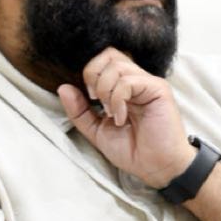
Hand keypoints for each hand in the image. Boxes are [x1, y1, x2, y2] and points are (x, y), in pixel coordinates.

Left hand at [57, 47, 195, 187]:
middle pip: (108, 54)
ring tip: (111, 113)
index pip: (102, 59)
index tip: (89, 99)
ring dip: (105, 90)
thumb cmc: (131, 149)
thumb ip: (79, 111)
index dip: (89, 73)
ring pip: (117, 66)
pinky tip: (121, 118)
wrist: (155, 167)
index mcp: (122, 86)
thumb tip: (63, 88)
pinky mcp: (158, 89)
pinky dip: (117, 99)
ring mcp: (147, 83)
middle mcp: (135, 80)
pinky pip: (128, 81)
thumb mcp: (96, 130)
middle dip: (93, 75)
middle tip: (96, 101)